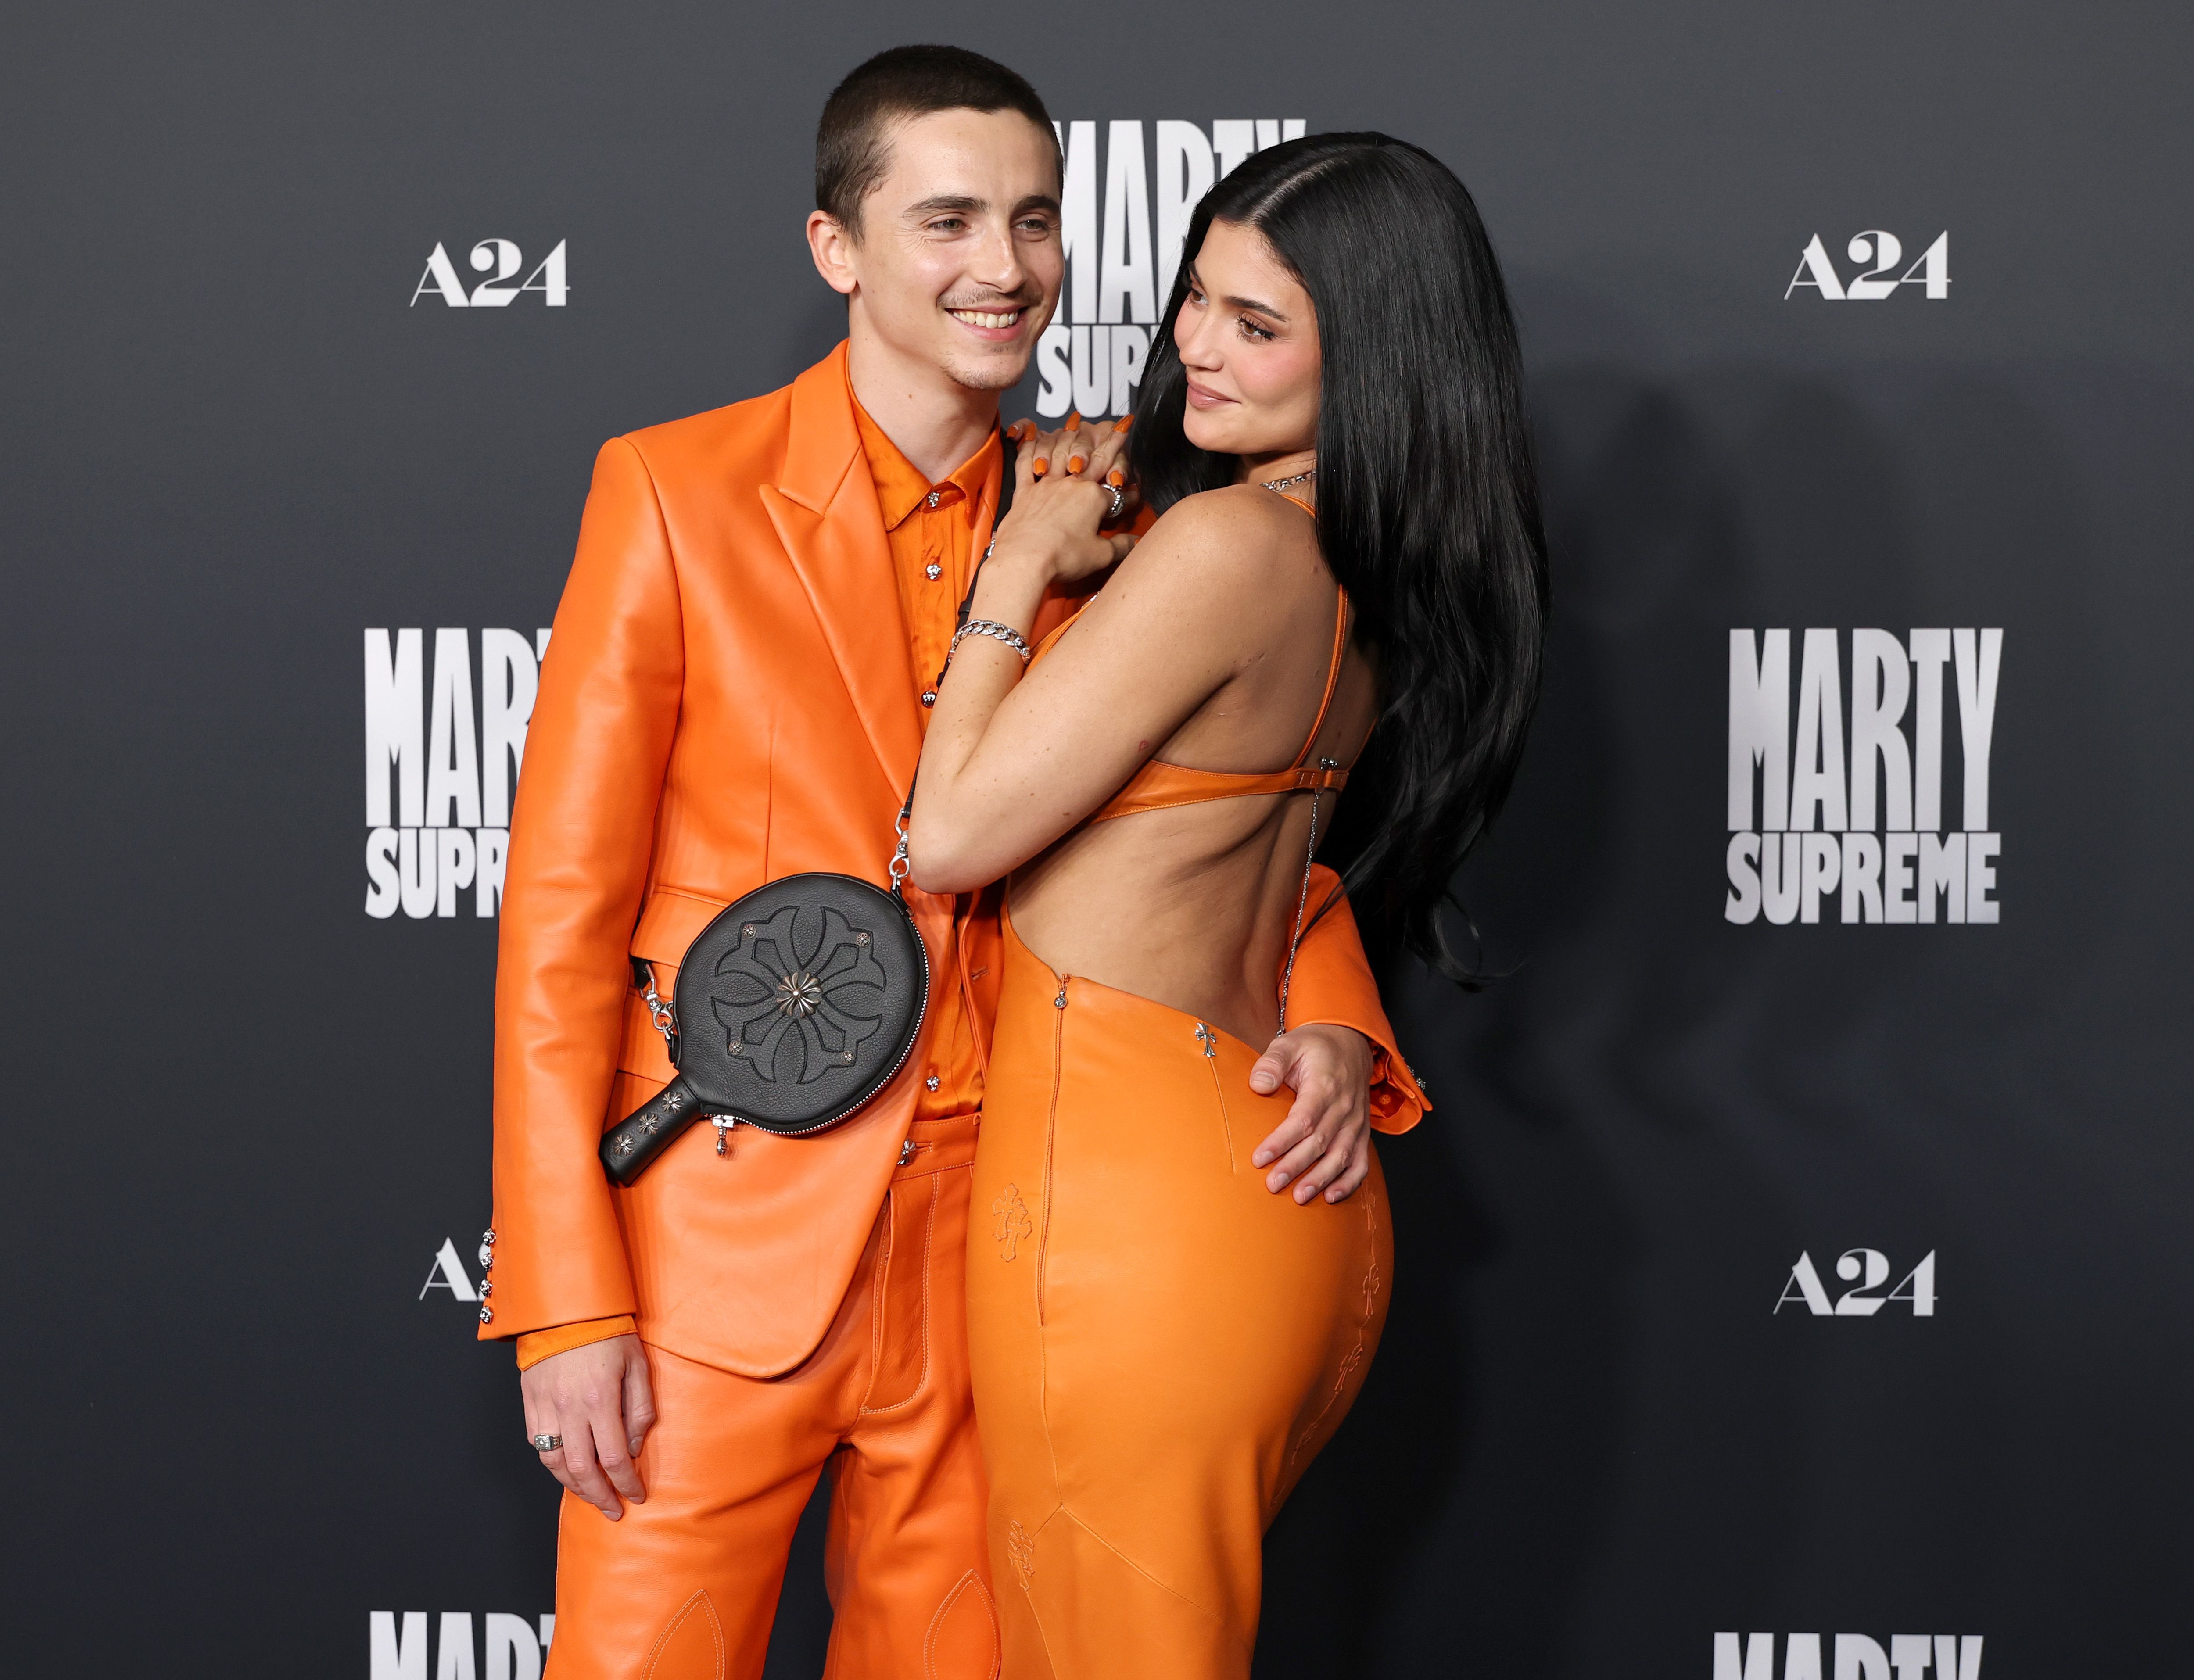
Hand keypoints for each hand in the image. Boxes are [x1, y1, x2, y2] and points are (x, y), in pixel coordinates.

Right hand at [519, 1334, 655, 1519]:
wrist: (568, 1307)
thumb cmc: (608, 1332)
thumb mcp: (638, 1365)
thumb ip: (639, 1409)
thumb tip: (633, 1446)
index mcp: (600, 1399)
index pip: (615, 1457)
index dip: (626, 1483)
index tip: (636, 1495)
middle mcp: (570, 1408)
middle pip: (582, 1469)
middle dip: (599, 1496)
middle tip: (613, 1510)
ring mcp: (545, 1407)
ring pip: (554, 1463)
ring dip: (573, 1486)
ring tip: (590, 1497)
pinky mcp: (530, 1402)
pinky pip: (537, 1444)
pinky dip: (552, 1463)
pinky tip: (566, 1469)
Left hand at [992, 413, 1138, 589]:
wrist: (1024, 560)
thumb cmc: (1063, 557)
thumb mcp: (1100, 555)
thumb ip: (1121, 546)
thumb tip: (1137, 543)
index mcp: (1093, 498)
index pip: (1116, 493)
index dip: (1127, 496)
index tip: (1135, 495)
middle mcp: (1071, 484)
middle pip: (1093, 460)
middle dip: (1109, 444)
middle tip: (1119, 428)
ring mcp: (1046, 484)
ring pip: (1059, 452)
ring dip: (1069, 438)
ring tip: (1076, 424)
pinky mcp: (1023, 491)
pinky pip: (1025, 462)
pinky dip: (1030, 447)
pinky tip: (1033, 435)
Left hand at [1249, 1023, 1373, 1203]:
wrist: (1350, 1043)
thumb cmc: (1315, 1047)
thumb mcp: (1289, 1044)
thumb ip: (1272, 1062)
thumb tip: (1258, 1085)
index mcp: (1325, 1086)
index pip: (1303, 1119)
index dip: (1282, 1141)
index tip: (1260, 1158)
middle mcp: (1344, 1107)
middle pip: (1320, 1143)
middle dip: (1296, 1166)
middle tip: (1273, 1184)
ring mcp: (1356, 1122)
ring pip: (1341, 1156)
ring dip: (1321, 1179)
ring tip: (1299, 1197)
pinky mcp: (1362, 1132)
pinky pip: (1360, 1161)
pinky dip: (1349, 1182)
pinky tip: (1331, 1196)